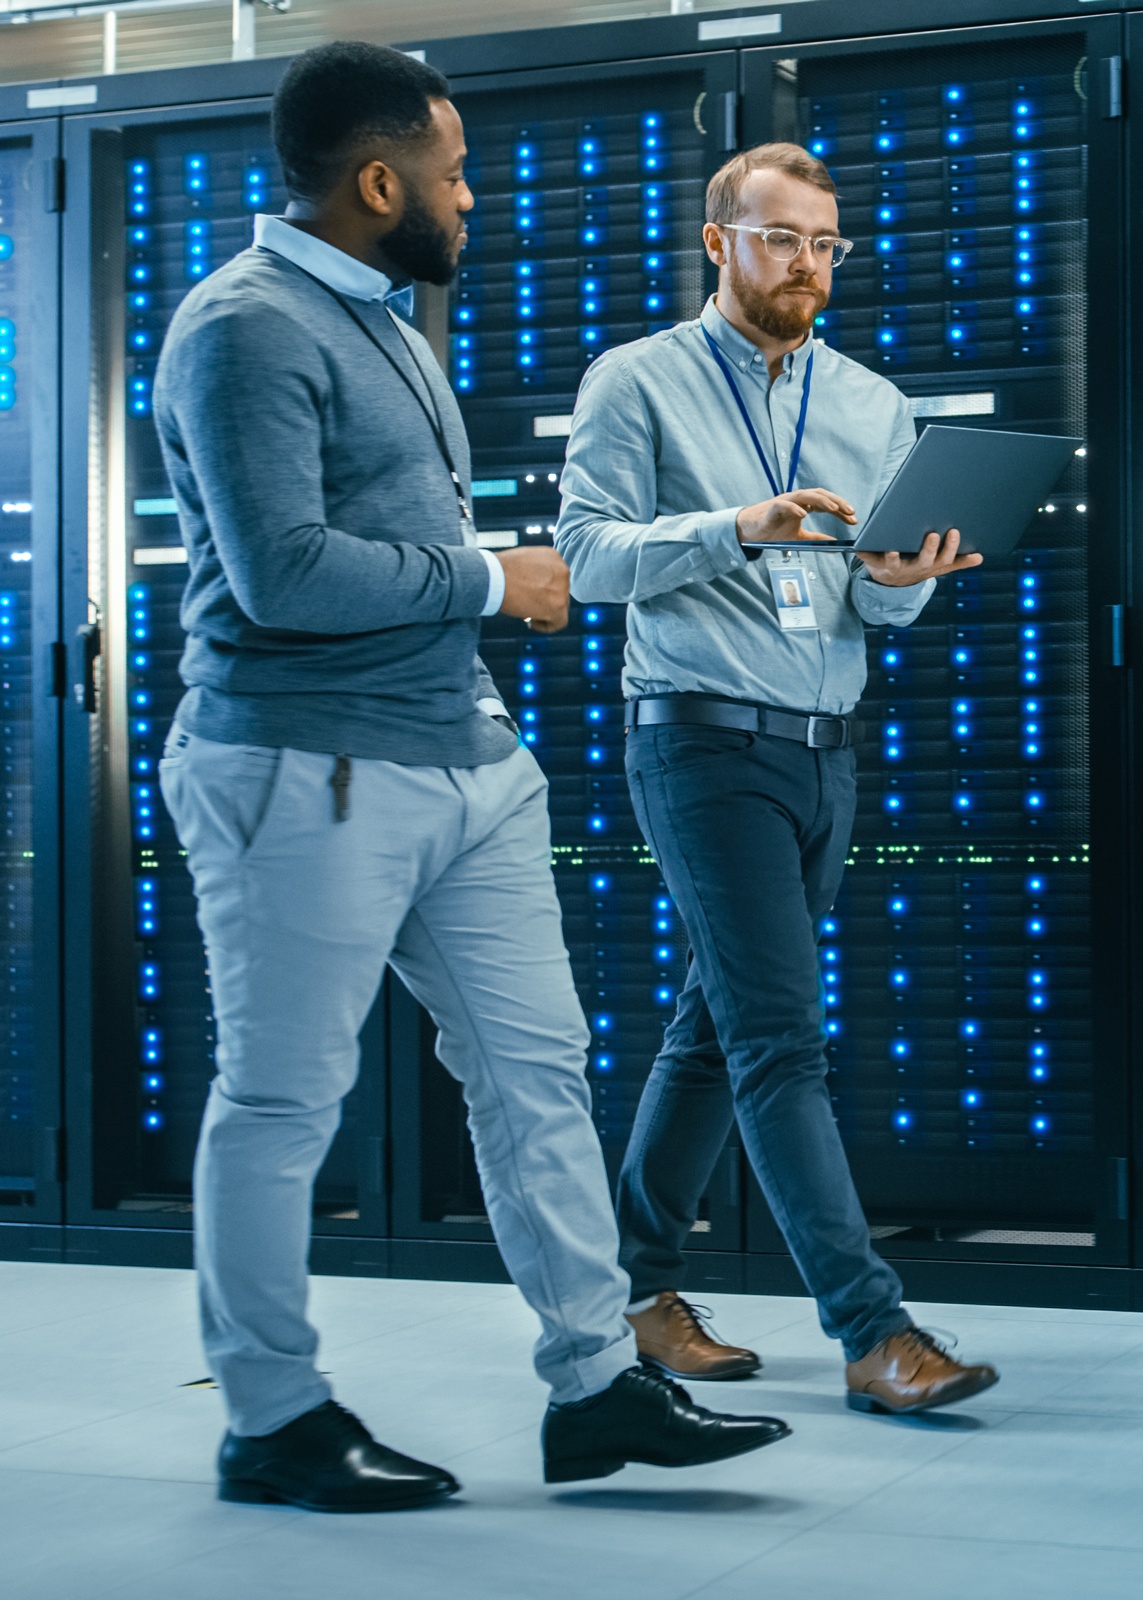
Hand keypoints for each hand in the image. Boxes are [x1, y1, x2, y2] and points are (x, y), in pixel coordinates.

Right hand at [496, 545, 570, 633]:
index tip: (529, 593)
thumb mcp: (523, 562)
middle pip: (559, 592)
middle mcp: (562, 570)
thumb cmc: (500, 569)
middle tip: (526, 604)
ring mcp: (562, 589)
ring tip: (524, 613)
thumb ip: (535, 571)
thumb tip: (537, 587)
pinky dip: (545, 626)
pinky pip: (559, 623)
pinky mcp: (558, 607)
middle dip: (544, 600)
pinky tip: (531, 623)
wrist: (494, 577)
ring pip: (559, 607)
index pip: (556, 577)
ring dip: (543, 612)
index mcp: (554, 557)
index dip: (543, 588)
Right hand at [736, 488, 856, 546]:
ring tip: (833, 508)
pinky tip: (804, 514)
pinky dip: (794, 508)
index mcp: (804, 505)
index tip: (854, 519)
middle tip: (851, 511)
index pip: (826, 503)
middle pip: (820, 495)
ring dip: (821, 500)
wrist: (750, 532)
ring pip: (806, 495)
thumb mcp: (799, 537)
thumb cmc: (773, 531)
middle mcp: (797, 500)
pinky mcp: (772, 508)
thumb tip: (834, 544)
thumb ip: (817, 538)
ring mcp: (785, 501)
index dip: (841, 510)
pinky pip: (785, 505)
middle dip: (837, 502)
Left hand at [856, 528, 983, 586]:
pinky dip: (865, 555)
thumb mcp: (939, 565)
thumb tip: (980, 557)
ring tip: (894, 549)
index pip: (945, 559)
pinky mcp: (877, 566)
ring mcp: (896, 568)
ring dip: (895, 558)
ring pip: (896, 563)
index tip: (954, 532)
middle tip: (934, 534)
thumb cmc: (919, 565)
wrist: (892, 582)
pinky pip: (870, 561)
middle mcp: (915, 569)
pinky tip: (860, 548)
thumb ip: (959, 561)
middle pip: (924, 561)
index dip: (950, 548)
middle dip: (930, 549)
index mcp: (932, 566)